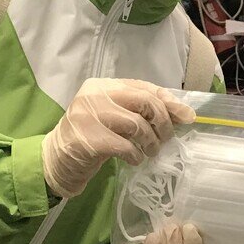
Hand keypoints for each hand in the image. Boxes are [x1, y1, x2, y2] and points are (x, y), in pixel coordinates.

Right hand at [41, 79, 194, 198]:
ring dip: (151, 142)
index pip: (143, 87)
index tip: (186, 116)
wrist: (57, 159)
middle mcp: (94, 95)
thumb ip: (140, 111)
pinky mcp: (88, 139)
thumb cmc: (91, 136)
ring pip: (137, 124)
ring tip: (150, 151)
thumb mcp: (114, 117)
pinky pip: (125, 146)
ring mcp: (89, 116)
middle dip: (163, 122)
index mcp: (102, 85)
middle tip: (165, 139)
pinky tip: (134, 159)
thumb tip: (182, 113)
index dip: (169, 101)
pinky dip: (136, 155)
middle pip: (144, 102)